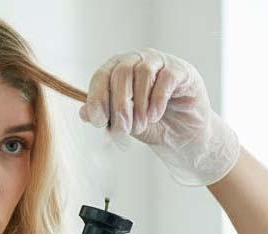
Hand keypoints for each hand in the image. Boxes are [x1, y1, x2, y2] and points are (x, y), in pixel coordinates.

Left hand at [79, 47, 240, 186]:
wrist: (183, 138)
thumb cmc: (153, 127)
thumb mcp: (125, 126)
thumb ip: (106, 118)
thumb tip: (84, 113)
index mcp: (117, 72)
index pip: (101, 76)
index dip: (97, 99)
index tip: (100, 122)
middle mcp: (137, 61)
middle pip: (121, 73)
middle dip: (120, 105)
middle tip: (125, 129)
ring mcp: (160, 63)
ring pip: (142, 72)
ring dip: (139, 105)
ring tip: (144, 124)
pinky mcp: (181, 71)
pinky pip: (165, 78)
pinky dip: (157, 100)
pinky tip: (156, 116)